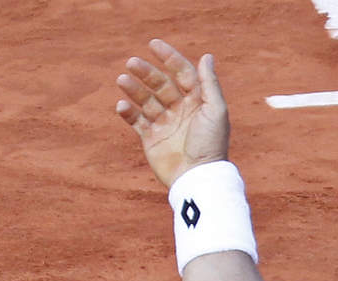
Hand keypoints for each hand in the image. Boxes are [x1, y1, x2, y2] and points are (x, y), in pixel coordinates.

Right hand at [116, 38, 229, 186]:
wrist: (196, 177)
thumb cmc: (210, 144)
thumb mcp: (215, 110)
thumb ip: (209, 83)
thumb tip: (206, 56)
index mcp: (196, 100)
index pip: (181, 72)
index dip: (168, 57)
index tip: (153, 45)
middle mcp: (179, 109)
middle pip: (160, 84)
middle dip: (146, 72)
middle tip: (131, 62)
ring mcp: (164, 124)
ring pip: (145, 100)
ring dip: (133, 89)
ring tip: (122, 80)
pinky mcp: (151, 139)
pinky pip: (136, 121)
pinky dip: (128, 113)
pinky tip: (122, 105)